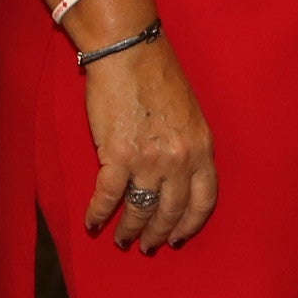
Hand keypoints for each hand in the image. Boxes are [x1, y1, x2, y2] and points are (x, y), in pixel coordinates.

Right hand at [83, 38, 219, 250]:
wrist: (129, 51)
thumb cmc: (158, 75)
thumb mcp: (190, 113)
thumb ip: (188, 146)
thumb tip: (177, 176)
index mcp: (202, 148)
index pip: (204, 201)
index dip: (190, 224)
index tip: (179, 237)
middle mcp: (180, 160)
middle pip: (171, 212)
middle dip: (157, 234)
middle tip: (147, 246)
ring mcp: (149, 160)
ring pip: (140, 210)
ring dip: (129, 230)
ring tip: (122, 239)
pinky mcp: (117, 156)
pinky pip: (107, 196)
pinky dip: (98, 213)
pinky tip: (93, 222)